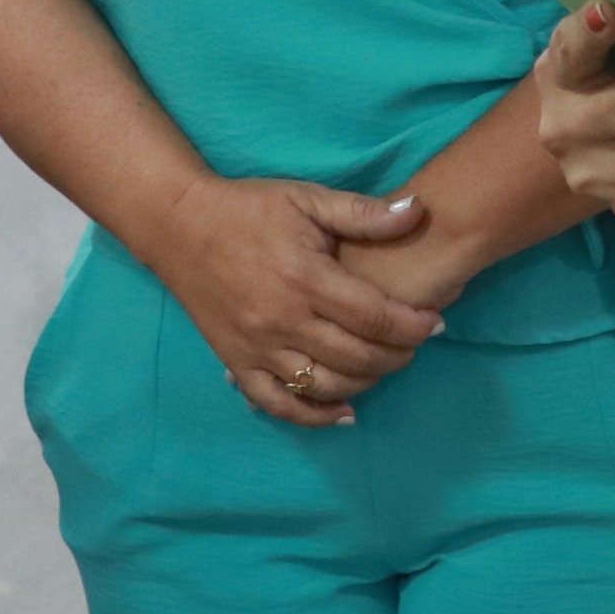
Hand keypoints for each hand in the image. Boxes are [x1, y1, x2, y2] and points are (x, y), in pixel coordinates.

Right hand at [129, 175, 445, 428]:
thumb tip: (419, 211)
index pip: (375, 316)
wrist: (179, 225)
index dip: (414, 324)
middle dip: (399, 355)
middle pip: (357, 357)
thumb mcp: (307, 198)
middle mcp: (282, 320)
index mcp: (304, 277)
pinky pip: (279, 405)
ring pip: (324, 386)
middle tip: (415, 342)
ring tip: (384, 364)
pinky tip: (344, 411)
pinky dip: (315, 415)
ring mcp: (256, 348)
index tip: (435, 321)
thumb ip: (363, 213)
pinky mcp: (236, 363)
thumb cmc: (249, 208)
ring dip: (366, 383)